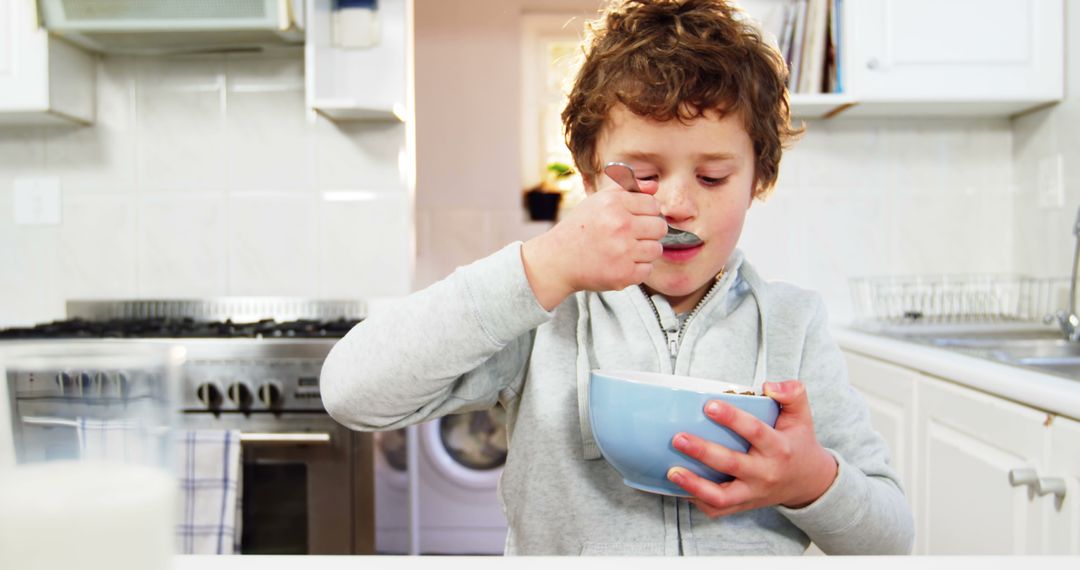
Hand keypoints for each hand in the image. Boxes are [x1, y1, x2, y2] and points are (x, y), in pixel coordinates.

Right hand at [521, 183, 667, 309]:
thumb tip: (655, 186)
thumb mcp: (598, 201)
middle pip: (660, 227)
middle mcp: (619, 225)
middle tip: (631, 236)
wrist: (557, 260)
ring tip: (625, 250)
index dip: (647, 213)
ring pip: (656, 249)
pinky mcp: (623, 274)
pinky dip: (637, 269)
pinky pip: (647, 270)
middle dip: (649, 232)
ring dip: (644, 251)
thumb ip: (627, 189)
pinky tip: (621, 264)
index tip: (635, 219)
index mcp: (614, 204)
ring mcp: (622, 251)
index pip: (653, 205)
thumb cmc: (579, 229)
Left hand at [666, 380, 837, 516]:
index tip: (709, 406)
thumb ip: (792, 394)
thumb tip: (769, 386)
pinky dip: (697, 500)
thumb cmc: (798, 444)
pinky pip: (717, 509)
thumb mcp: (801, 416)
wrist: (808, 482)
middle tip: (678, 438)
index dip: (732, 418)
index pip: (755, 431)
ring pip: (721, 496)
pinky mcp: (743, 505)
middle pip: (732, 464)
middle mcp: (765, 473)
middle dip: (703, 451)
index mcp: (779, 448)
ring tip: (672, 471)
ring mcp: (753, 493)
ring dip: (694, 485)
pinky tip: (679, 486)